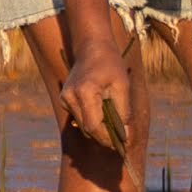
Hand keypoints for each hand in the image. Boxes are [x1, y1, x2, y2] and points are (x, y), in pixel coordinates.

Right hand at [57, 29, 136, 153]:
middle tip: (122, 142)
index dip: (108, 138)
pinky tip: (104, 116)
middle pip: (87, 129)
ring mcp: (65, 98)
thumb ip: (123, 112)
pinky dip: (92, 121)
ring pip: (83, 125)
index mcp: (85, 92)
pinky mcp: (65, 99)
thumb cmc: (110, 64)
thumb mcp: (122, 86)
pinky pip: (80, 117)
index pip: (94, 126)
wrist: (92, 47)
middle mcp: (70, 97)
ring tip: (115, 130)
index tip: (123, 144)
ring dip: (99, 130)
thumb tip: (126, 136)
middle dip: (105, 137)